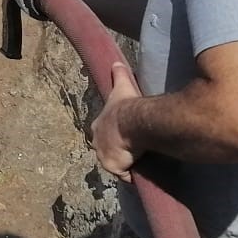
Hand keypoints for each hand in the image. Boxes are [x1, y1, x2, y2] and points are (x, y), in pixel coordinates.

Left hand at [91, 62, 143, 180]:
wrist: (130, 122)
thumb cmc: (125, 105)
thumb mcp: (120, 87)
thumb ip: (118, 75)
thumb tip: (116, 61)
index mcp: (98, 127)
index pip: (103, 133)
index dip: (111, 136)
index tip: (122, 137)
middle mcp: (97, 143)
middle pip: (106, 150)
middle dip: (115, 152)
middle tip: (130, 151)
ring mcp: (104, 157)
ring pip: (115, 164)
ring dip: (124, 163)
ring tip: (137, 162)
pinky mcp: (114, 168)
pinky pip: (125, 175)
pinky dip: (131, 175)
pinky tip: (140, 172)